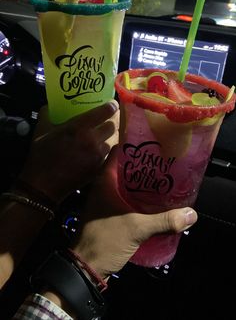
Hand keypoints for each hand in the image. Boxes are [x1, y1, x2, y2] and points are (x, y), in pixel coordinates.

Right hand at [20, 101, 118, 203]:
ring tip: (95, 142)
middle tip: (101, 124)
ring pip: (109, 142)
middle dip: (107, 123)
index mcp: (80, 127)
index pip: (105, 111)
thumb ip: (47, 114)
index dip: (111, 106)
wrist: (43, 184)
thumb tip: (50, 105)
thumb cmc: (41, 154)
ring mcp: (97, 156)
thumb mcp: (41, 130)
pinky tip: (91, 155)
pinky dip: (101, 154)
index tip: (111, 105)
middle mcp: (93, 140)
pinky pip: (105, 156)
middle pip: (112, 126)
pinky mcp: (98, 169)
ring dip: (104, 140)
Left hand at [72, 146, 197, 277]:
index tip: (153, 144)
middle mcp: (103, 186)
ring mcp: (104, 200)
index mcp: (104, 181)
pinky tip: (152, 200)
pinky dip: (137, 196)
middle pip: (125, 167)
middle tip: (164, 162)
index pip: (118, 153)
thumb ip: (164, 221)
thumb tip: (191, 214)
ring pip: (125, 183)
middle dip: (143, 165)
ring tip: (163, 179)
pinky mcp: (108, 212)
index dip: (135, 146)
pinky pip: (124, 197)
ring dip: (141, 181)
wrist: (86, 266)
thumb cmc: (106, 240)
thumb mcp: (137, 229)